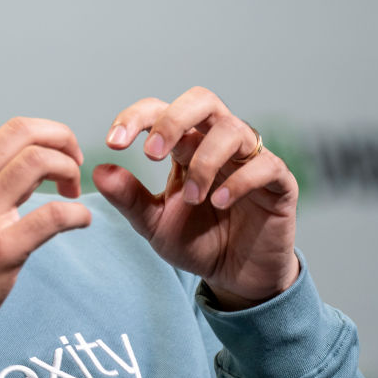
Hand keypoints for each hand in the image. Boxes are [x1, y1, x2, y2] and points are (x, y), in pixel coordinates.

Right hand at [0, 118, 91, 356]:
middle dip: (59, 136)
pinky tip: (81, 220)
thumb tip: (14, 164)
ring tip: (73, 188)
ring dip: (68, 168)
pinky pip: (53, 215)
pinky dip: (77, 213)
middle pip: (21, 131)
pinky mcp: (1, 249)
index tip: (46, 161)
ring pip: (38, 160)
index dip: (31, 142)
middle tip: (72, 159)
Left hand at [92, 86, 298, 309]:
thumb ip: (129, 198)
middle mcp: (218, 142)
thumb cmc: (197, 243)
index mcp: (186, 145)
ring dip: (204, 160)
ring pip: (231, 129)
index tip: (114, 143)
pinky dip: (240, 179)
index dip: (136, 118)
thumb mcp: (155, 224)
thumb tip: (99, 171)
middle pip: (202, 100)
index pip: (160, 110)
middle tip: (151, 154)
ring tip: (190, 197)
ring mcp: (250, 158)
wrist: (236, 277)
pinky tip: (219, 202)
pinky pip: (265, 164)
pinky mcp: (279, 182)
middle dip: (174, 120)